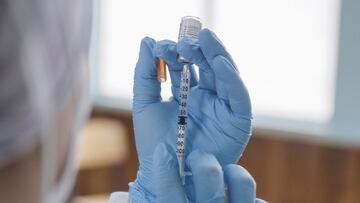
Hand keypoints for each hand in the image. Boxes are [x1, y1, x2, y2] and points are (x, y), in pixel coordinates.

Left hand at [131, 29, 251, 200]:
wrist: (164, 173)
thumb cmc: (154, 143)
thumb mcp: (145, 103)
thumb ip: (144, 73)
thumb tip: (147, 40)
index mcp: (187, 94)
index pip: (186, 66)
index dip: (176, 53)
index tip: (161, 46)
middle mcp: (208, 98)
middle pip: (208, 66)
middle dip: (198, 50)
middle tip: (185, 40)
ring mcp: (223, 108)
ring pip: (226, 75)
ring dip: (216, 56)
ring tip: (202, 40)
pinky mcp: (237, 121)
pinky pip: (238, 96)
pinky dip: (232, 79)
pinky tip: (219, 63)